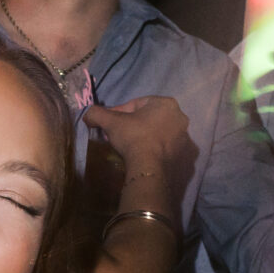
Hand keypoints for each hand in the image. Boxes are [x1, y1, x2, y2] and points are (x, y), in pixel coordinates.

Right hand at [82, 94, 193, 215]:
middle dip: (135, 126)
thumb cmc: (133, 137)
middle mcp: (181, 118)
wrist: (149, 168)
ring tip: (131, 151)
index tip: (110, 125)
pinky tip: (145, 160)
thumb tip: (87, 114)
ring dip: (147, 140)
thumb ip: (97, 113)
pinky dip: (158, 154)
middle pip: (151, 120)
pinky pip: (168, 152)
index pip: (137, 104)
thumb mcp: (110, 122)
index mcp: (166, 104)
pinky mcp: (186, 158)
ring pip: (160, 136)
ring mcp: (186, 139)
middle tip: (120, 138)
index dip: (120, 114)